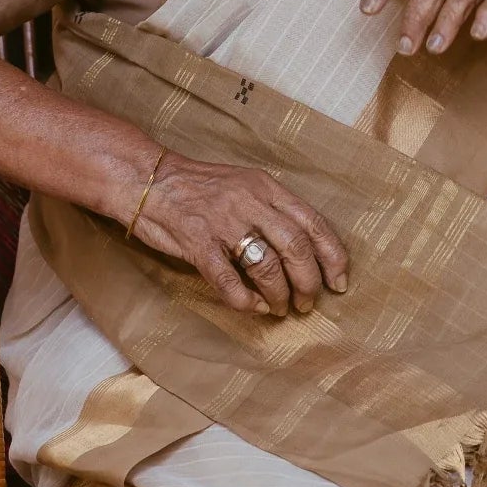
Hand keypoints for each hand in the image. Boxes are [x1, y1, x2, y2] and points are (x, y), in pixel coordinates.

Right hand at [128, 150, 349, 316]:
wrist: (147, 179)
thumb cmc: (198, 186)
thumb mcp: (244, 184)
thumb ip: (272, 210)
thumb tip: (304, 251)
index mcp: (266, 187)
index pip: (313, 222)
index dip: (332, 256)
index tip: (339, 282)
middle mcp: (249, 202)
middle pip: (296, 247)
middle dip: (308, 282)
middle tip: (307, 302)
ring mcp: (223, 222)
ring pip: (266, 265)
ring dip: (279, 294)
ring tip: (279, 308)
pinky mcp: (197, 242)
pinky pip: (227, 279)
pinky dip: (244, 299)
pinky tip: (252, 307)